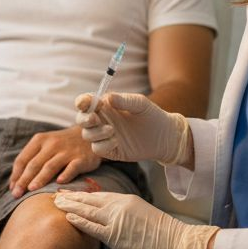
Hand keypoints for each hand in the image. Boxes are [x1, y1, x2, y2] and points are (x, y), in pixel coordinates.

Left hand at [8, 126, 102, 196]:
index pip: (23, 159)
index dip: (16, 175)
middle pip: (34, 164)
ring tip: (31, 190)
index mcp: (39, 140)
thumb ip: (32, 159)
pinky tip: (59, 183)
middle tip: (17, 194)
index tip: (12, 188)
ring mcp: (67, 151)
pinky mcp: (81, 159)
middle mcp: (52, 144)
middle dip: (23, 180)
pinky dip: (65, 175)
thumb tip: (15, 182)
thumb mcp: (45, 145)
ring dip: (40, 178)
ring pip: (50, 166)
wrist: (90, 135)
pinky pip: (72, 168)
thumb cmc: (62, 145)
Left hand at [54, 191, 218, 248]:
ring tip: (56, 203)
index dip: (81, 194)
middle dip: (71, 197)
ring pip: (88, 211)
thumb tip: (111, 218)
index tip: (69, 193)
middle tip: (56, 195)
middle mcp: (120, 206)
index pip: (98, 195)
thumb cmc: (163, 233)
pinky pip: (93, 227)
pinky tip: (68, 218)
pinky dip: (79, 221)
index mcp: (126, 200)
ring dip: (70, 207)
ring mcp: (117, 220)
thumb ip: (124, 213)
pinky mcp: (116, 236)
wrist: (178, 242)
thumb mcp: (142, 214)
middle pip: (89, 199)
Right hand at [74, 92, 192, 168]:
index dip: (82, 102)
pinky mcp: (110, 150)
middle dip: (84, 119)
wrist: (165, 137)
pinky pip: (97, 149)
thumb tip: (107, 98)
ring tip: (113, 131)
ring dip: (96, 133)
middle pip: (81, 119)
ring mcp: (104, 136)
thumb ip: (124, 100)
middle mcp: (102, 120)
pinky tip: (116, 141)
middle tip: (95, 119)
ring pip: (87, 135)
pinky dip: (103, 145)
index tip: (86, 103)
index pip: (86, 102)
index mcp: (105, 106)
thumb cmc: (152, 116)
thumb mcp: (140, 104)